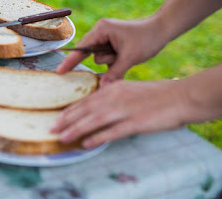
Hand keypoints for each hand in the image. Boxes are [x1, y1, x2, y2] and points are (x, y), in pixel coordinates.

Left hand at [51, 79, 190, 147]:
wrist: (180, 96)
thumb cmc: (156, 94)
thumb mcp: (129, 89)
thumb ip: (113, 95)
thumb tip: (98, 103)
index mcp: (113, 88)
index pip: (86, 100)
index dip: (70, 110)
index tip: (57, 118)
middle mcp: (115, 97)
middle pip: (85, 110)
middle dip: (66, 120)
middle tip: (52, 128)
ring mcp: (124, 110)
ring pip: (94, 120)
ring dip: (76, 129)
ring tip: (63, 137)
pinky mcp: (135, 122)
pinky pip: (113, 131)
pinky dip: (98, 137)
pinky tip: (87, 144)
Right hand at [56, 16, 166, 83]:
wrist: (163, 29)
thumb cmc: (147, 38)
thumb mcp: (130, 57)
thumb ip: (115, 72)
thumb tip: (103, 88)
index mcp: (101, 29)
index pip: (81, 48)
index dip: (71, 61)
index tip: (59, 71)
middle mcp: (100, 31)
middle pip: (92, 54)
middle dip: (107, 59)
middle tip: (121, 57)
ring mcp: (106, 38)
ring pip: (101, 58)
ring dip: (113, 61)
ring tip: (129, 55)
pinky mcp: (112, 43)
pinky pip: (108, 58)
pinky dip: (116, 61)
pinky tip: (128, 56)